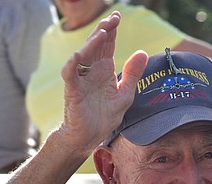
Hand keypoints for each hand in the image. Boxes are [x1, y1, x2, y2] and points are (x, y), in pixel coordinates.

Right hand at [58, 11, 148, 152]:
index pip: (107, 45)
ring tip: (103, 32)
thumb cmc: (103, 118)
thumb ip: (133, 75)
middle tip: (113, 18)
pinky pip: (69, 75)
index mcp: (103, 70)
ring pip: (83, 55)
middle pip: (95, 45)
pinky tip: (78, 55)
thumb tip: (142, 52)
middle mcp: (91, 71)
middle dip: (103, 30)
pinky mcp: (72, 91)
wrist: (88, 139)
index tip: (118, 16)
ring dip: (91, 43)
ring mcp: (80, 80)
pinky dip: (72, 64)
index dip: (112, 30)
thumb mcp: (125, 95)